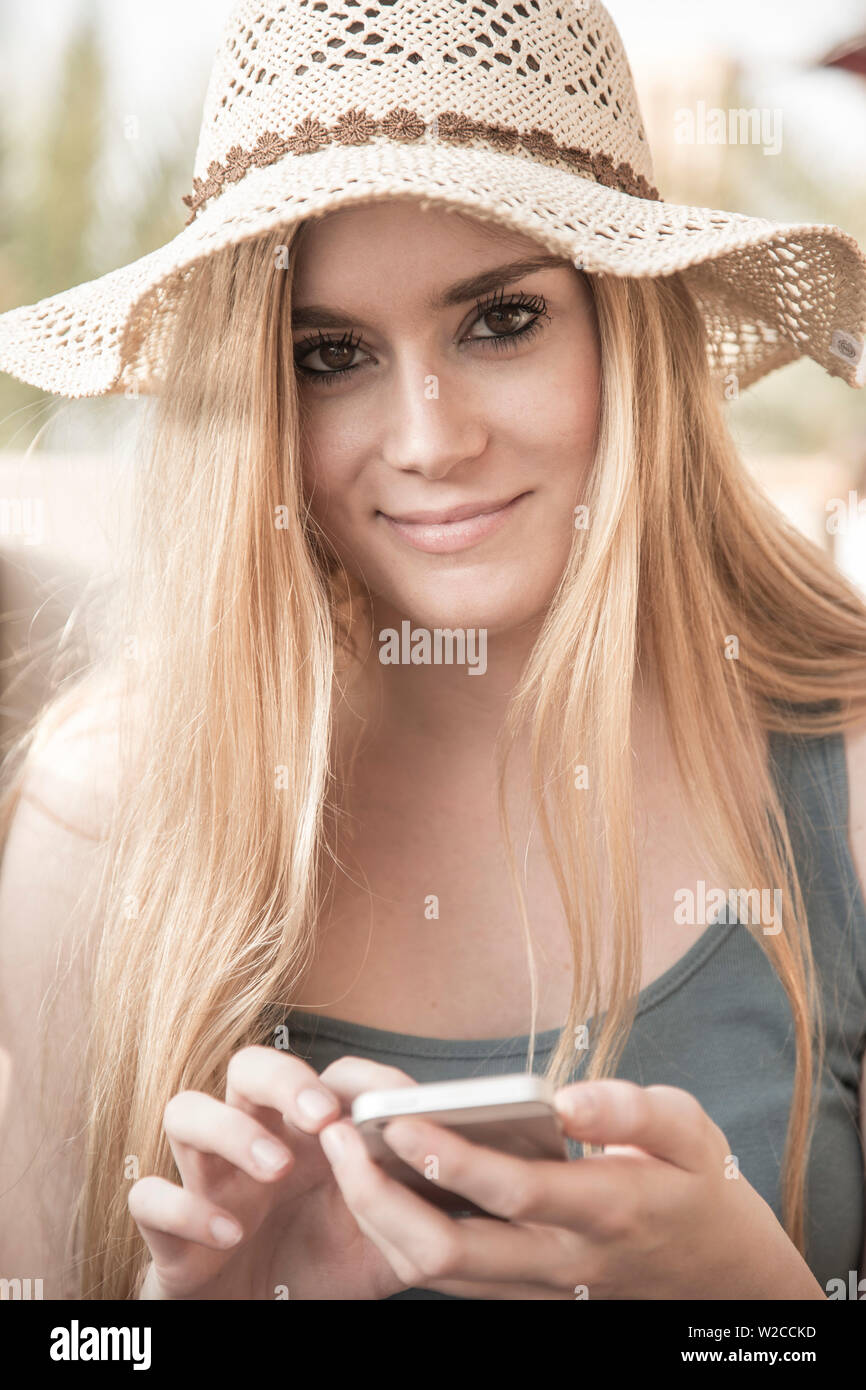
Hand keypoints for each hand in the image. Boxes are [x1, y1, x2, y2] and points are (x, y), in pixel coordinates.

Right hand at [130, 1048, 421, 1299]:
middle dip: (284, 1079)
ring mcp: (206, 1180)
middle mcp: (251, 1142)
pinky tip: (230, 1233)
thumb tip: (467, 1167)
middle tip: (321, 1116)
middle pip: (246, 1066)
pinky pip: (149, 1196)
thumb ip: (416, 1204)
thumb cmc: (320, 1266)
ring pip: (184, 1111)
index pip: (325, 1074)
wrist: (262, 1322)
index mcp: (305, 1134)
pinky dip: (185, 1209)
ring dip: (229, 1131)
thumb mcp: (383, 1242)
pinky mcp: (167, 1230)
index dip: (358, 1077)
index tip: (396, 1104)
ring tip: (276, 1168)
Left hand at [318, 1079, 826, 1299]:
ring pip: (436, 1273)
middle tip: (338, 1136)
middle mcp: (563, 1259)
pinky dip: (399, 1236)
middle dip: (379, 1197)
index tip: (398, 1117)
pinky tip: (373, 1184)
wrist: (720, 1278)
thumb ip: (631, 1108)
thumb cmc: (699, 1186)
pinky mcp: (522, 1292)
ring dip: (377, 1218)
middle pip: (451, 1250)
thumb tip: (567, 1096)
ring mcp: (538, 1285)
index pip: (514, 1192)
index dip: (451, 1159)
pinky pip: (447, 1277)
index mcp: (608, 1208)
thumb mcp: (690, 1131)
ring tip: (341, 1152)